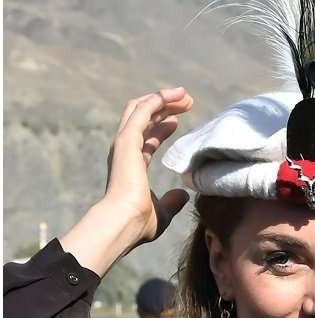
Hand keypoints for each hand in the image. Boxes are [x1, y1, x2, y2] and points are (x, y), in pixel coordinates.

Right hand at [104, 87, 193, 244]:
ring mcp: (124, 144)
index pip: (145, 139)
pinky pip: (142, 110)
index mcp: (131, 166)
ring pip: (141, 109)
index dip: (161, 128)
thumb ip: (171, 202)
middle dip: (164, 107)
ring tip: (185, 94)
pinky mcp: (126, 139)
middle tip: (187, 101)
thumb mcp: (162, 212)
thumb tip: (182, 195)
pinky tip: (175, 95)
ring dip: (163, 98)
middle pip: (143, 119)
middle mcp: (125, 151)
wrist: (124, 223)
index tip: (178, 120)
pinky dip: (158, 99)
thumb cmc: (139, 223)